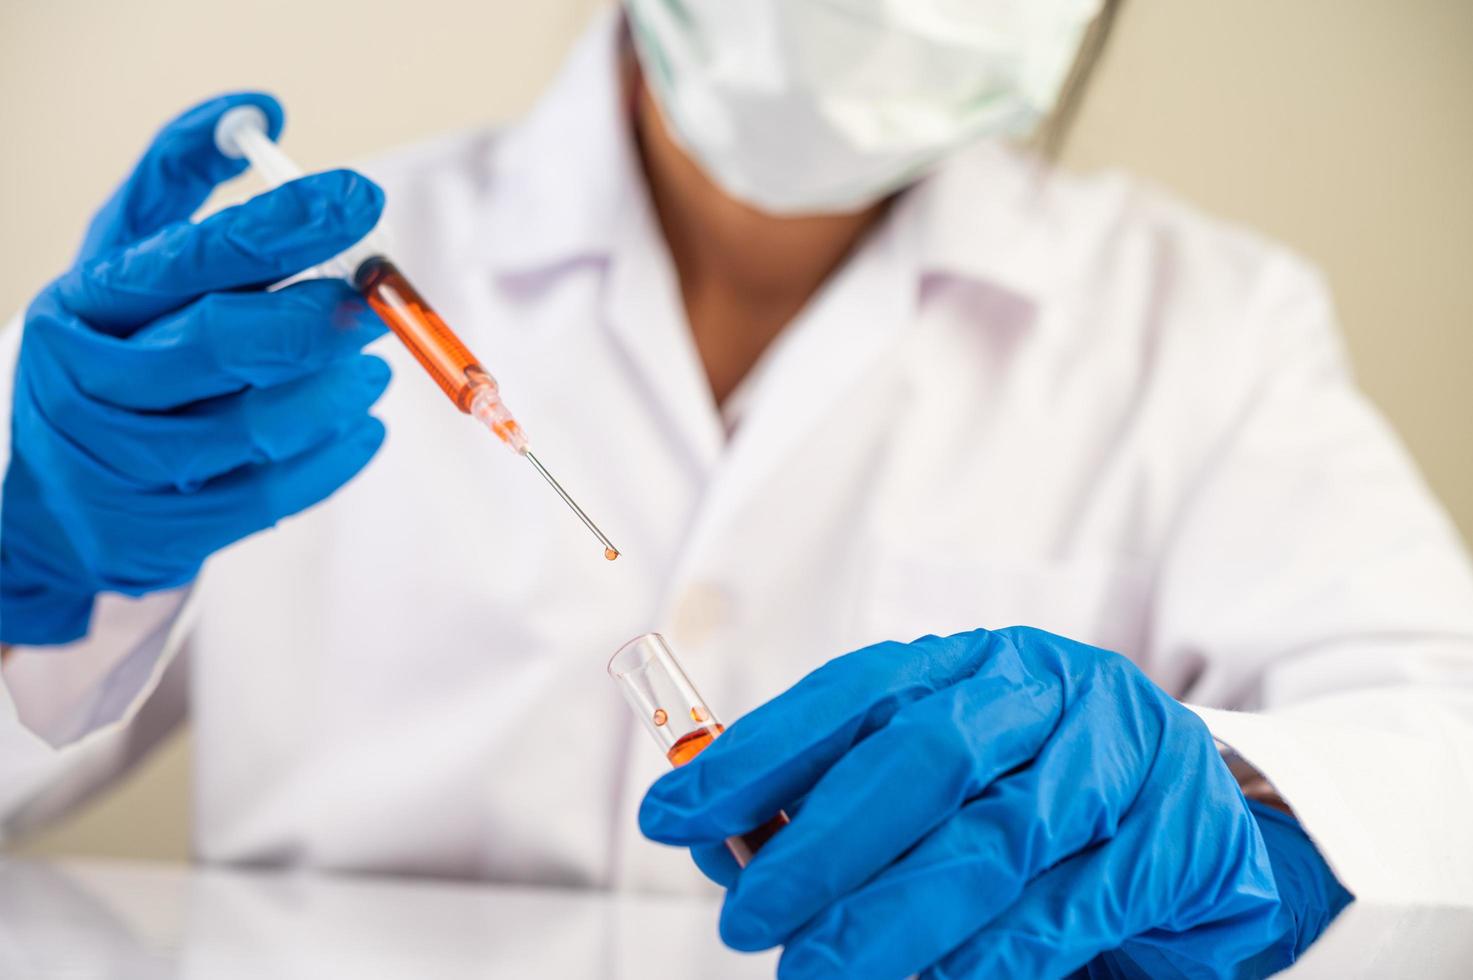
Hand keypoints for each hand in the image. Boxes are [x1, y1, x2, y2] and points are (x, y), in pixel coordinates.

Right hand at [1, 93, 388, 644]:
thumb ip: (179, 179)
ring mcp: (127, 466)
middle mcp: (95, 385)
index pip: (192, 258)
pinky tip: (365, 425)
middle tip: (376, 296)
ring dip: (334, 391)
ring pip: (253, 428)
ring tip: (376, 363)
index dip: (283, 226)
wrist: (57, 500)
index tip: (360, 198)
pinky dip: (335, 457)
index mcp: (88, 305)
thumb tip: (259, 114)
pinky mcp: (169, 531)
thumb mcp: (125, 259)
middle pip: (219, 346)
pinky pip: (272, 496)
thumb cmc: (114, 351)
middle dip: (314, 317)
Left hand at [640, 627, 1351, 978]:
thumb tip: (725, 850)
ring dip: (894, 921)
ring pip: (991, 842)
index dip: (758, 753)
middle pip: (921, 757)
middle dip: (821, 846)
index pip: (852, 694)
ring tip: (819, 974)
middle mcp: (1040, 691)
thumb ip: (837, 804)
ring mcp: (1115, 758)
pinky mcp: (1172, 839)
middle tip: (748, 921)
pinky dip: (992, 958)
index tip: (674, 815)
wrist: (1205, 810)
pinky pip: (1067, 908)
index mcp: (969, 662)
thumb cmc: (1036, 792)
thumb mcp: (940, 777)